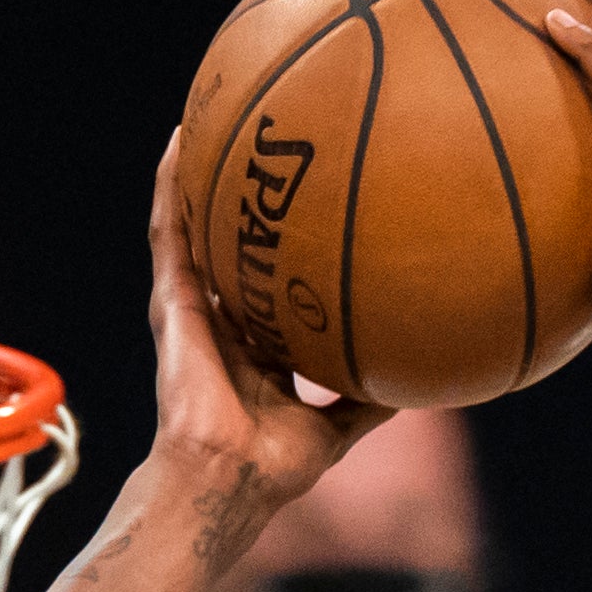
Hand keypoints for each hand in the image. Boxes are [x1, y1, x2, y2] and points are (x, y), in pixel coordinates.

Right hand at [143, 133, 389, 527]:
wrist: (229, 477)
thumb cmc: (275, 466)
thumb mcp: (340, 424)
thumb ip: (370, 397)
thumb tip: (421, 376)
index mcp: (254, 347)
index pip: (263, 285)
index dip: (278, 247)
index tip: (300, 205)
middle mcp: (219, 320)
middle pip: (225, 243)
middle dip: (237, 196)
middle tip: (258, 142)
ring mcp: (190, 307)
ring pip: (190, 224)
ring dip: (196, 172)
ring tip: (209, 115)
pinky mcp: (172, 300)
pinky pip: (170, 230)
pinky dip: (173, 184)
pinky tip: (185, 137)